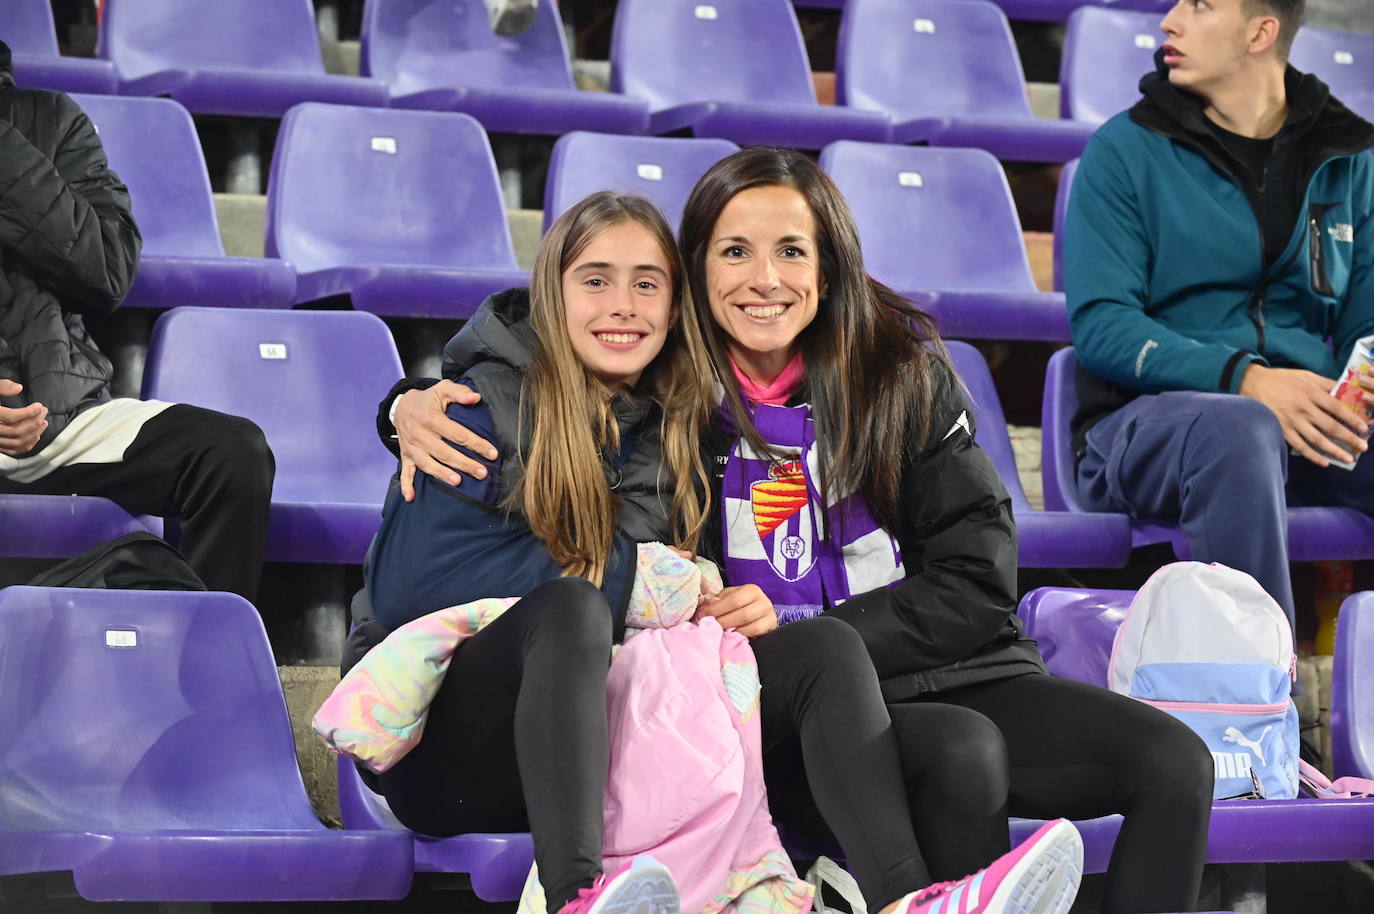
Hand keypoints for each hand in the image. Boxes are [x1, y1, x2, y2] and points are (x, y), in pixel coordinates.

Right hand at [0, 380, 46, 456]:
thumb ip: (2, 386)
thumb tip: (18, 388)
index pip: (11, 417)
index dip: (29, 412)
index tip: (39, 406)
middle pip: (16, 431)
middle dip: (35, 422)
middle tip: (44, 411)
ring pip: (16, 442)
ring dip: (34, 434)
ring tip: (43, 422)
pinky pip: (12, 450)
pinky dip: (26, 445)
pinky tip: (35, 436)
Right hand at [394, 381, 498, 500]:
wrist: (401, 406)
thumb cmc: (428, 400)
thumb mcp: (442, 389)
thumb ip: (459, 392)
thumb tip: (476, 397)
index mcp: (431, 418)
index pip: (458, 434)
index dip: (476, 444)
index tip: (492, 454)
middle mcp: (420, 434)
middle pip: (445, 452)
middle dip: (464, 464)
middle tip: (482, 473)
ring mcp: (411, 447)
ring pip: (427, 463)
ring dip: (442, 474)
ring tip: (458, 482)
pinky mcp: (405, 456)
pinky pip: (405, 472)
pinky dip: (406, 485)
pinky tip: (411, 497)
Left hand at [695, 584, 778, 638]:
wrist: (758, 616)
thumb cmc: (739, 606)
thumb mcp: (728, 599)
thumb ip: (718, 600)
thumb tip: (709, 604)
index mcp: (751, 590)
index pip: (733, 600)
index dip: (716, 609)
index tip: (703, 615)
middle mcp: (763, 601)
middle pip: (742, 614)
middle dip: (723, 621)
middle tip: (710, 626)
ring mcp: (770, 615)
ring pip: (750, 625)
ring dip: (732, 630)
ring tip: (719, 631)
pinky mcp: (771, 627)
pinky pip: (755, 633)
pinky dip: (742, 635)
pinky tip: (733, 635)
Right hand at [1239, 364, 1368, 466]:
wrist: (1251, 383)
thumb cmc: (1281, 379)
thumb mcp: (1305, 375)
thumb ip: (1325, 383)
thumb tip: (1346, 390)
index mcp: (1310, 392)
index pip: (1337, 407)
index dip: (1352, 418)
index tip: (1363, 428)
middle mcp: (1303, 408)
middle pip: (1330, 426)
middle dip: (1348, 438)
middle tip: (1363, 447)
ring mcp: (1291, 420)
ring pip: (1317, 439)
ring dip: (1334, 450)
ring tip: (1348, 458)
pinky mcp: (1281, 430)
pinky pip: (1299, 445)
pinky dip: (1312, 455)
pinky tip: (1324, 462)